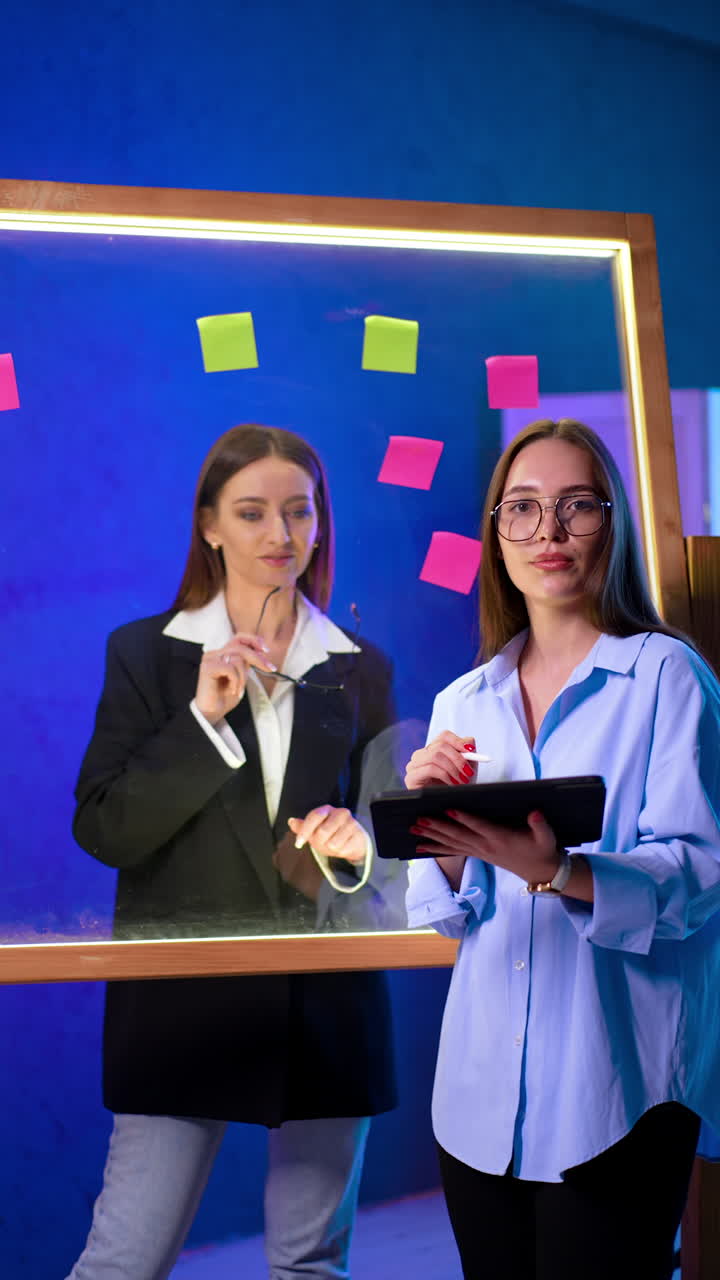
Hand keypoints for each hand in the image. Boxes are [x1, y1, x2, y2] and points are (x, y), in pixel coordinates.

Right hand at [194, 633, 276, 724]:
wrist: (211, 712)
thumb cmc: (224, 696)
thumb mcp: (241, 676)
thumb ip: (246, 663)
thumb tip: (260, 651)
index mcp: (222, 653)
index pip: (239, 638)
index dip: (254, 640)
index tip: (266, 650)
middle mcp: (215, 653)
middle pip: (241, 647)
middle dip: (258, 659)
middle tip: (271, 669)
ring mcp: (210, 659)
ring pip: (237, 658)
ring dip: (243, 677)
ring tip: (238, 689)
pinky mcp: (207, 667)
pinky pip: (230, 668)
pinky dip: (235, 681)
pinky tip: (232, 690)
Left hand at [288, 806, 367, 863]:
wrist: (353, 841)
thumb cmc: (332, 834)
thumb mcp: (315, 831)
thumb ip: (302, 827)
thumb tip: (291, 821)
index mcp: (327, 810)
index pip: (314, 817)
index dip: (304, 831)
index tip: (298, 844)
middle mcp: (340, 813)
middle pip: (322, 832)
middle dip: (320, 842)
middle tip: (323, 843)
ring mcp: (351, 823)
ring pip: (333, 843)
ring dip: (331, 848)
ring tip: (335, 844)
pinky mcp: (359, 834)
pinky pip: (344, 849)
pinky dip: (341, 852)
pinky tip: (344, 846)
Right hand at [404, 731, 476, 788]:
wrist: (451, 806)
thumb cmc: (458, 786)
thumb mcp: (466, 767)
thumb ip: (468, 751)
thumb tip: (468, 743)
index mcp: (434, 749)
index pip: (444, 736)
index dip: (458, 741)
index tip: (470, 751)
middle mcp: (422, 755)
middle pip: (440, 745)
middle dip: (458, 759)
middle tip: (468, 771)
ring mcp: (414, 765)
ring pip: (435, 755)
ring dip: (452, 768)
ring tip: (462, 780)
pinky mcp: (411, 778)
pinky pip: (430, 768)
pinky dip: (445, 775)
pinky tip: (452, 784)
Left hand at [410, 807, 561, 883]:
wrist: (541, 871)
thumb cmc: (543, 849)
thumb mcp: (547, 837)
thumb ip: (540, 825)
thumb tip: (535, 813)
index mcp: (501, 839)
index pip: (480, 827)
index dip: (465, 819)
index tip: (450, 809)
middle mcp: (486, 846)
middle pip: (458, 836)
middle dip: (438, 827)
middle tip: (419, 819)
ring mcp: (480, 851)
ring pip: (452, 843)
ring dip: (432, 836)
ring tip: (413, 829)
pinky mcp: (478, 854)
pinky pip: (453, 851)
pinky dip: (437, 848)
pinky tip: (421, 846)